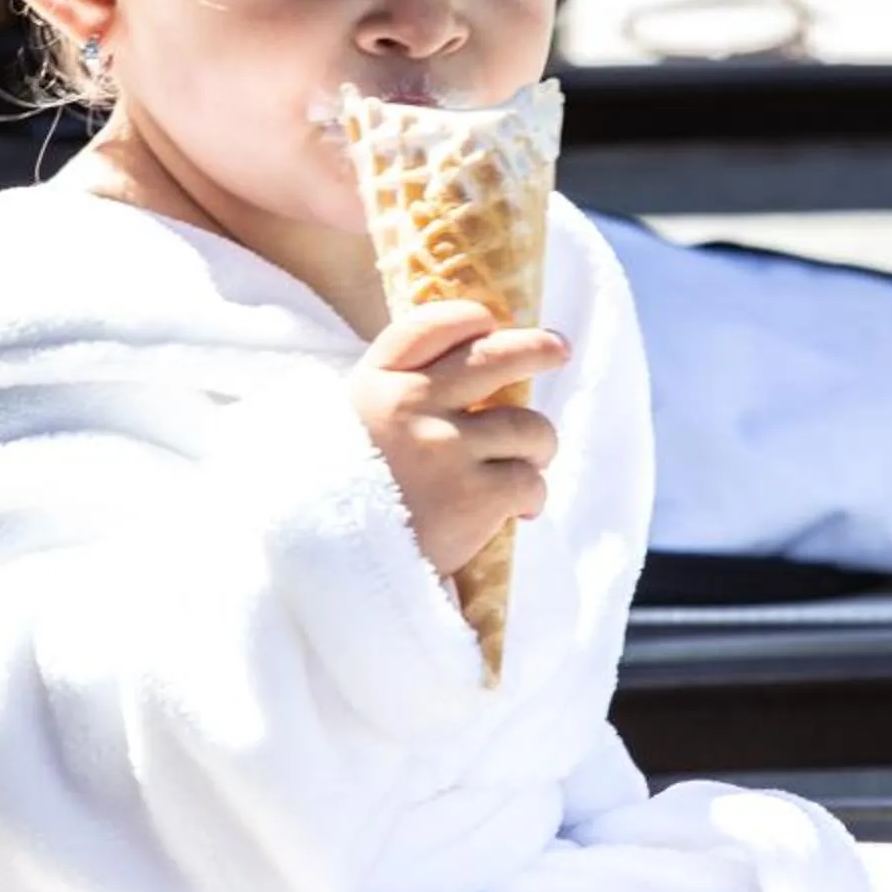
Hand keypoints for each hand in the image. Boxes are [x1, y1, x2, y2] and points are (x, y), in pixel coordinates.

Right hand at [350, 302, 568, 583]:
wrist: (333, 570)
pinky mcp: (472, 497)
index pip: (431, 326)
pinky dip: (532, 498)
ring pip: (529, 426)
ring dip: (538, 448)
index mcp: (375, 384)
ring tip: (527, 466)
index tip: (491, 323)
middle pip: (495, 357)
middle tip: (557, 349)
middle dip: (537, 349)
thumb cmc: (347, 499)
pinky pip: (531, 482)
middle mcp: (411, 406)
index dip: (469, 320)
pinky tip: (518, 510)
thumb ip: (399, 393)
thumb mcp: (353, 428)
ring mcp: (444, 449)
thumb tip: (469, 359)